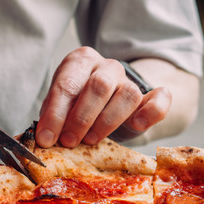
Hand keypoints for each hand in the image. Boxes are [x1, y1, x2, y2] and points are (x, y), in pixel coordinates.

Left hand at [35, 47, 171, 147]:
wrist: (112, 104)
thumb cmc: (82, 107)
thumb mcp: (63, 107)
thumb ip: (55, 117)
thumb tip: (43, 139)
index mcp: (81, 61)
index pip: (67, 84)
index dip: (55, 114)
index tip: (46, 138)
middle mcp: (108, 67)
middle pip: (99, 86)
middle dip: (81, 118)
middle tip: (69, 142)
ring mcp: (131, 81)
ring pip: (128, 95)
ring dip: (107, 121)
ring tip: (91, 141)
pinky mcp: (152, 97)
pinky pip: (160, 98)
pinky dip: (151, 112)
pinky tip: (137, 125)